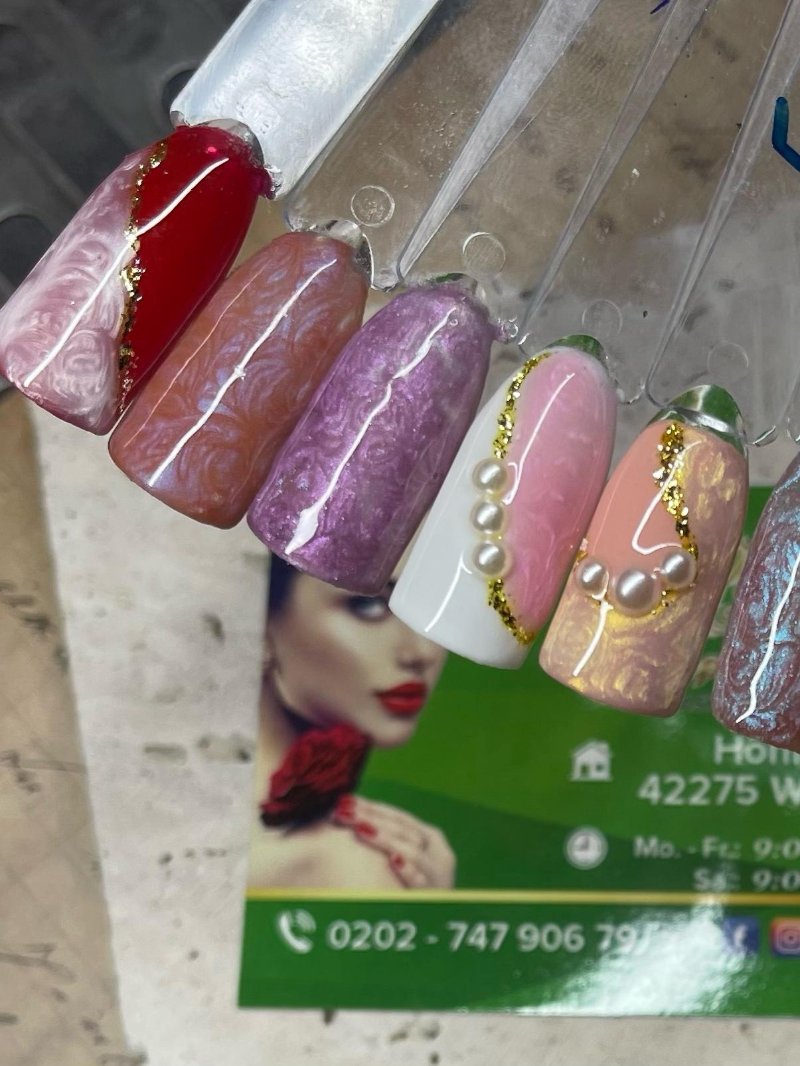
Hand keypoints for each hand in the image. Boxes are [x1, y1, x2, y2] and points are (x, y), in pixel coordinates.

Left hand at [332, 794, 455, 888]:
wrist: (432, 929)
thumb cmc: (408, 892)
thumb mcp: (404, 861)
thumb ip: (387, 840)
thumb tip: (346, 812)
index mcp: (432, 839)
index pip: (400, 817)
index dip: (373, 807)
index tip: (344, 800)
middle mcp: (440, 854)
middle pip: (404, 830)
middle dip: (372, 818)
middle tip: (343, 810)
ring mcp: (440, 877)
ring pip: (414, 852)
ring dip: (385, 839)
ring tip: (361, 829)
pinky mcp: (434, 900)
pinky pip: (422, 883)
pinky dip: (409, 870)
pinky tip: (393, 860)